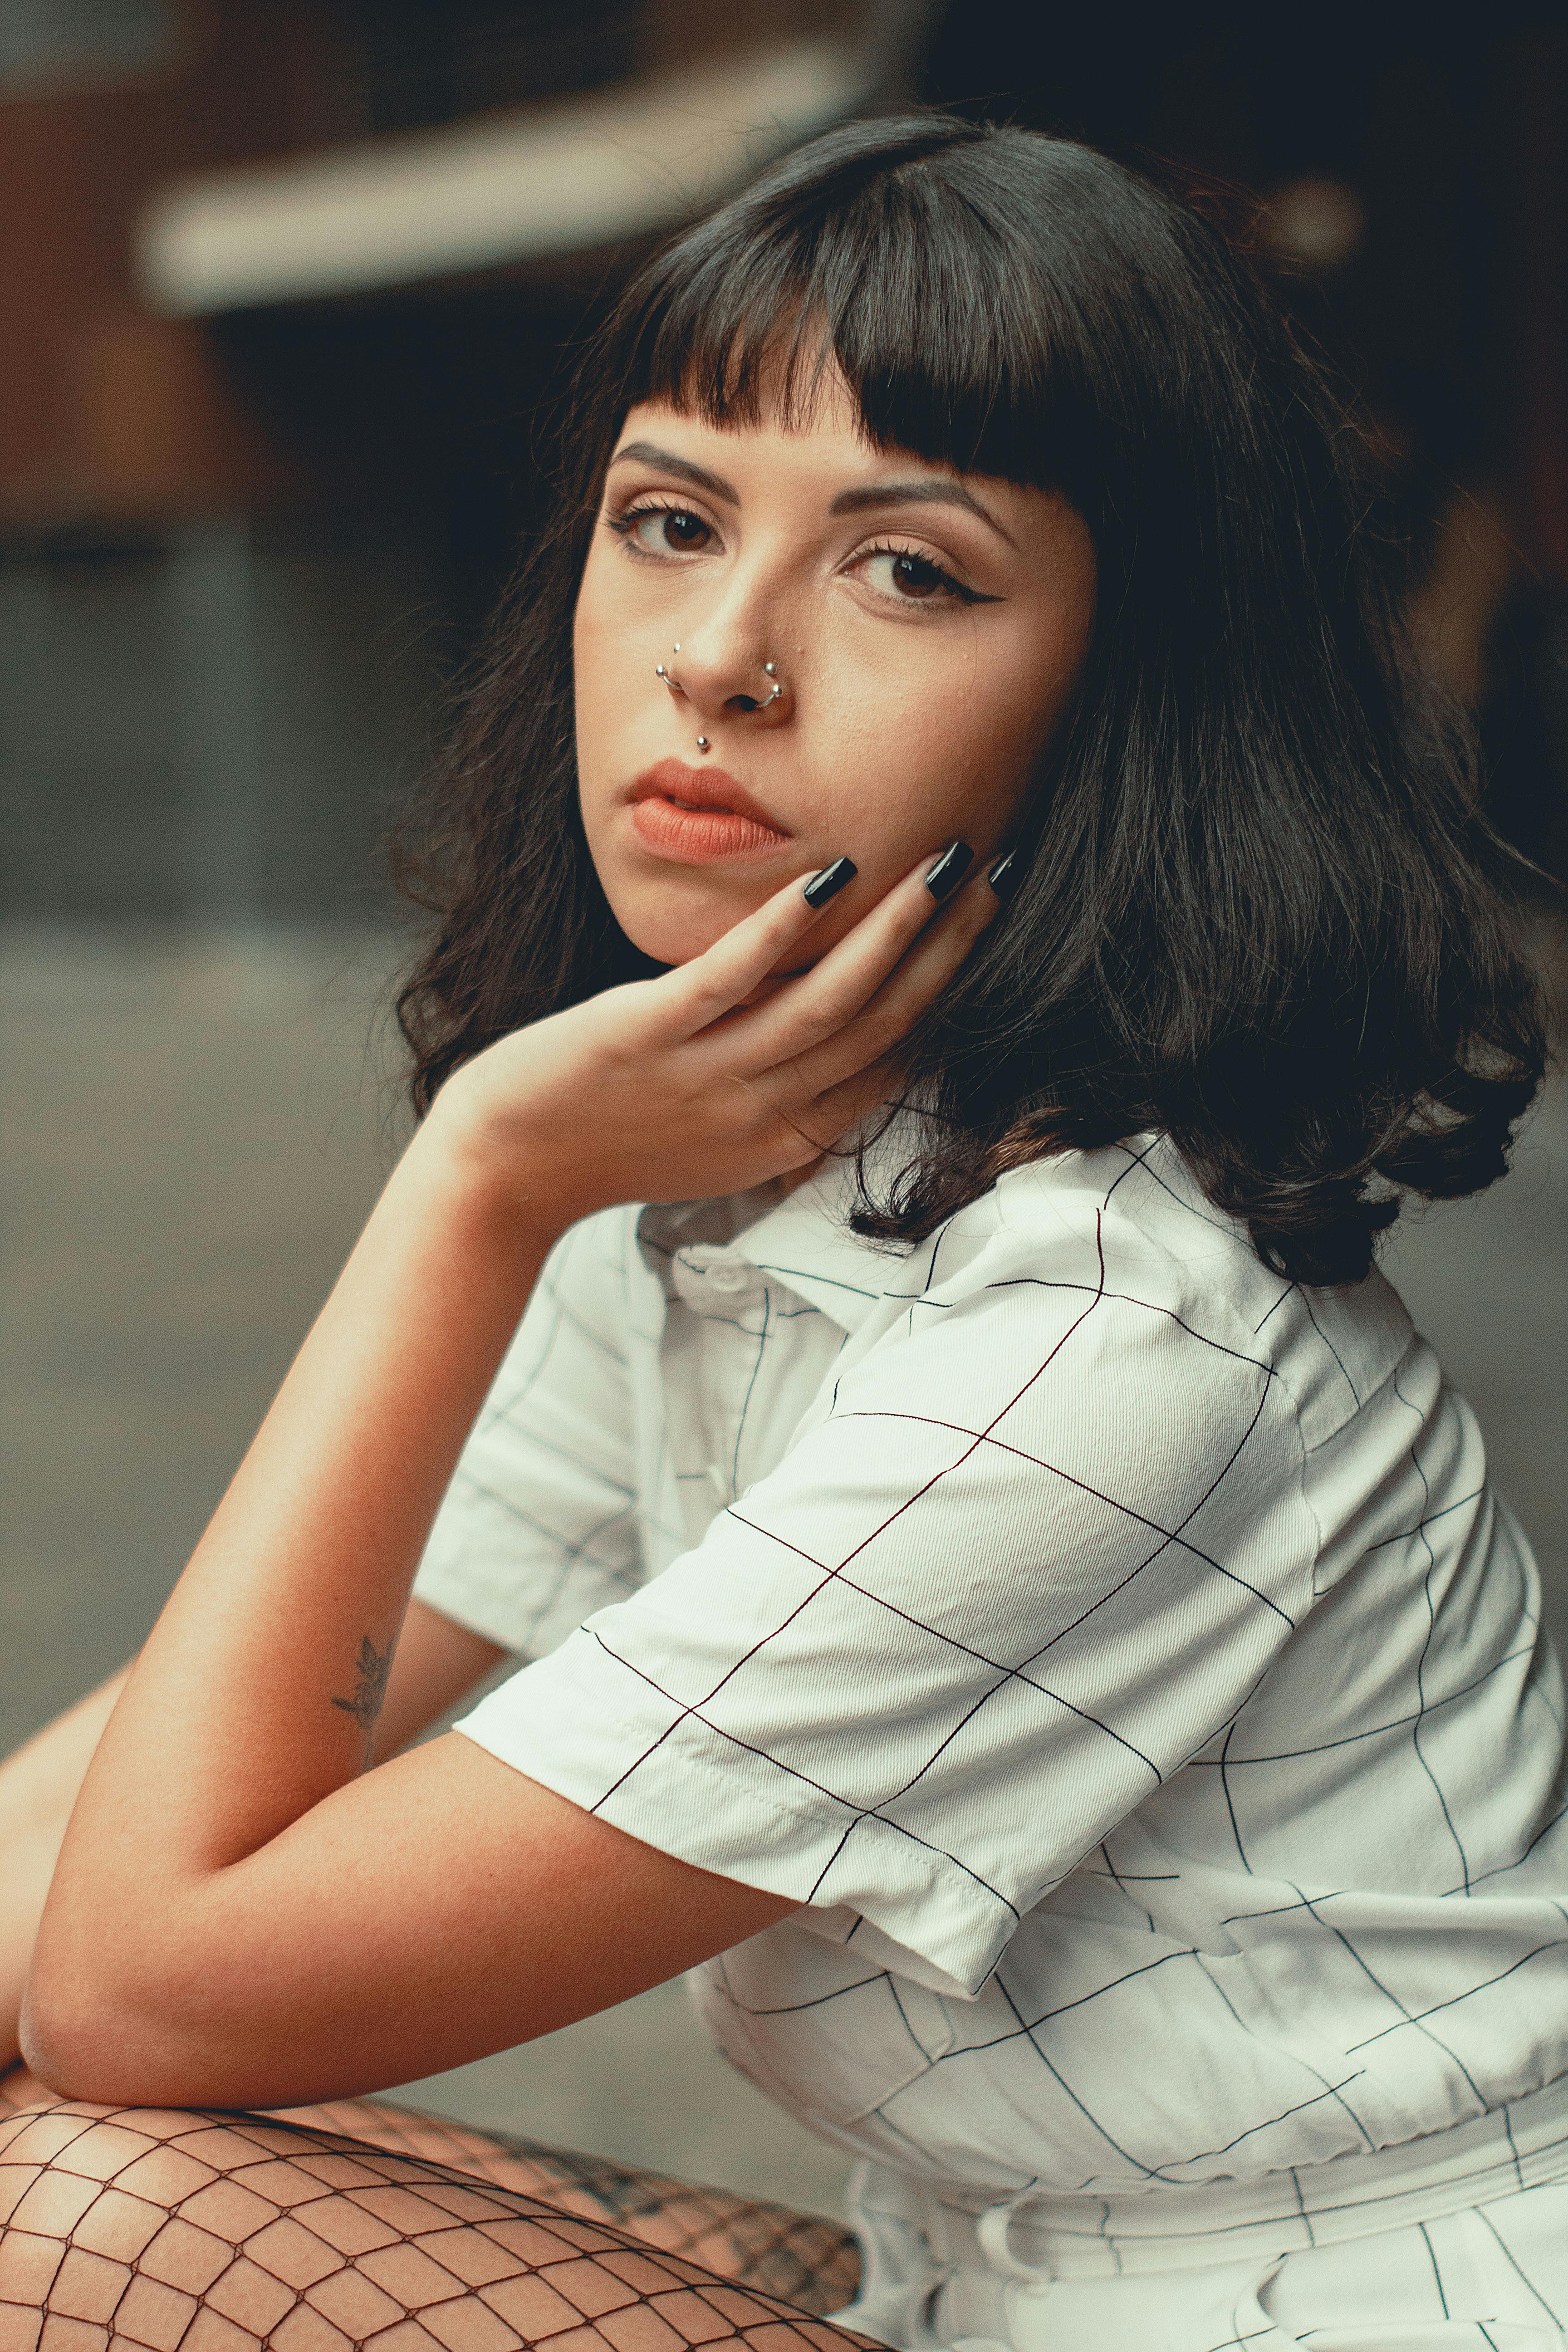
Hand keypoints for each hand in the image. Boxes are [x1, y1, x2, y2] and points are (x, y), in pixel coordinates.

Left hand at [429, 849, 997, 1230]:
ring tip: (942, 865)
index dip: (950, 989)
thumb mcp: (716, 1141)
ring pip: (826, 1002)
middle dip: (947, 947)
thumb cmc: (608, 1144)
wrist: (505, 1172)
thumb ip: (783, 1100)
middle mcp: (760, 1113)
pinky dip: (783, 930)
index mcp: (785, 1141)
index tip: (986, 922)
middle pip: (880, 1024)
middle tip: (997, 875)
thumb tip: (846, 1043)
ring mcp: (706, 1076)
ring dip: (893, 930)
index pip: (893, 1060)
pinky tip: (830, 878)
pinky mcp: (645, 1036)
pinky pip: (730, 980)